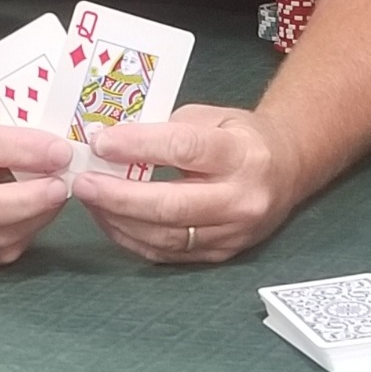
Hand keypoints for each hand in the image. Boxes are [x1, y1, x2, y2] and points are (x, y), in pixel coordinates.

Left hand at [70, 104, 296, 263]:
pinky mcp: (221, 254)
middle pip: (172, 204)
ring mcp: (233, 233)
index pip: (184, 149)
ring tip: (90, 199)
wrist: (287, 171)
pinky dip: (132, 237)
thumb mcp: (214, 116)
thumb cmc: (242, 137)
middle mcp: (242, 199)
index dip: (138, 146)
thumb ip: (169, 127)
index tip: (101, 142)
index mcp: (243, 154)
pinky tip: (111, 218)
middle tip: (83, 182)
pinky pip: (167, 252)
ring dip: (119, 219)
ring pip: (166, 235)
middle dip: (119, 195)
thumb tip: (113, 139)